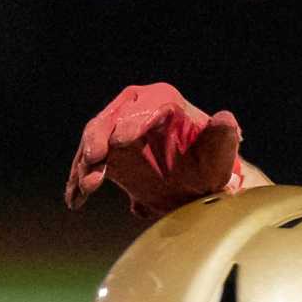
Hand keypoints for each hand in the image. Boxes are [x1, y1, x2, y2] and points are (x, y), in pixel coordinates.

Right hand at [64, 82, 243, 217]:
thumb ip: (222, 135)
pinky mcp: (107, 158)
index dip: (132, 121)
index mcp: (163, 101)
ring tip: (88, 187)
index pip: (144, 105)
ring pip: (95, 142)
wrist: (197, 187)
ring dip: (86, 164)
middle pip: (110, 119)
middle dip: (98, 138)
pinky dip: (79, 182)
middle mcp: (135, 112)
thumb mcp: (220, 153)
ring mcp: (116, 134)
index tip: (122, 140)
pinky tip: (75, 200)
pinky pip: (88, 166)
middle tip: (94, 159)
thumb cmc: (211, 164)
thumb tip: (226, 119)